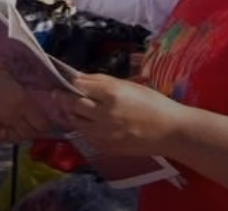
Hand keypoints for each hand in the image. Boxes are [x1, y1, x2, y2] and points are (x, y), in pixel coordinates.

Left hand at [52, 72, 189, 156]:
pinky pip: (87, 136)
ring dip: (72, 114)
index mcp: (112, 94)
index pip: (80, 86)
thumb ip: (103, 82)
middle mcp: (105, 114)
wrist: (170, 132)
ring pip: (76, 122)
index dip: (70, 83)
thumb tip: (81, 78)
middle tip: (57, 94)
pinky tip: (89, 123)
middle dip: (63, 98)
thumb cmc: (154, 103)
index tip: (63, 81)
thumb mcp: (130, 85)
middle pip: (73, 104)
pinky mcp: (105, 148)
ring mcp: (104, 134)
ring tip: (74, 108)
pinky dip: (84, 128)